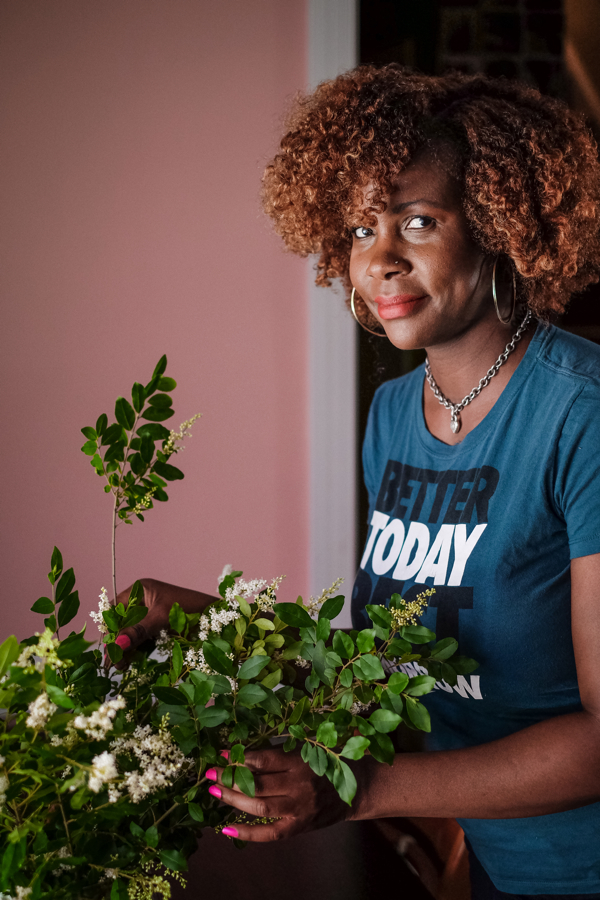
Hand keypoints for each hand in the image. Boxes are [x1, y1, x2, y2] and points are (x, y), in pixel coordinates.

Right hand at [113, 579, 214, 667]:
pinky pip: (141, 639)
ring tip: (121, 665)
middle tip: (114, 662)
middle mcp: (143, 601)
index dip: (110, 627)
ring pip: (130, 633)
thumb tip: (117, 644)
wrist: (217, 618)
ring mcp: (150, 615)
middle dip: (117, 641)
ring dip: (125, 648)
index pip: (116, 609)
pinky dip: (136, 650)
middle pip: (121, 622)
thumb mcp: (162, 619)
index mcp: (141, 590)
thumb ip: (138, 631)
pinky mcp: (157, 627)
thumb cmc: (191, 609)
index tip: (109, 647)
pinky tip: (131, 661)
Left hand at [206, 747, 351, 840]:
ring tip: (215, 792)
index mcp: (300, 760)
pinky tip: (226, 828)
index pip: (264, 759)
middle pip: (258, 784)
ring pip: (259, 807)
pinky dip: (246, 833)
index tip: (222, 754)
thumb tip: (245, 749)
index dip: (240, 757)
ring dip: (234, 800)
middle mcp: (299, 785)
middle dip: (230, 779)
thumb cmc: (328, 761)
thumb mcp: (310, 746)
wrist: (356, 788)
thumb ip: (282, 748)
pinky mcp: (298, 826)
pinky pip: (269, 834)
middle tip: (211, 774)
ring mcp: (298, 808)